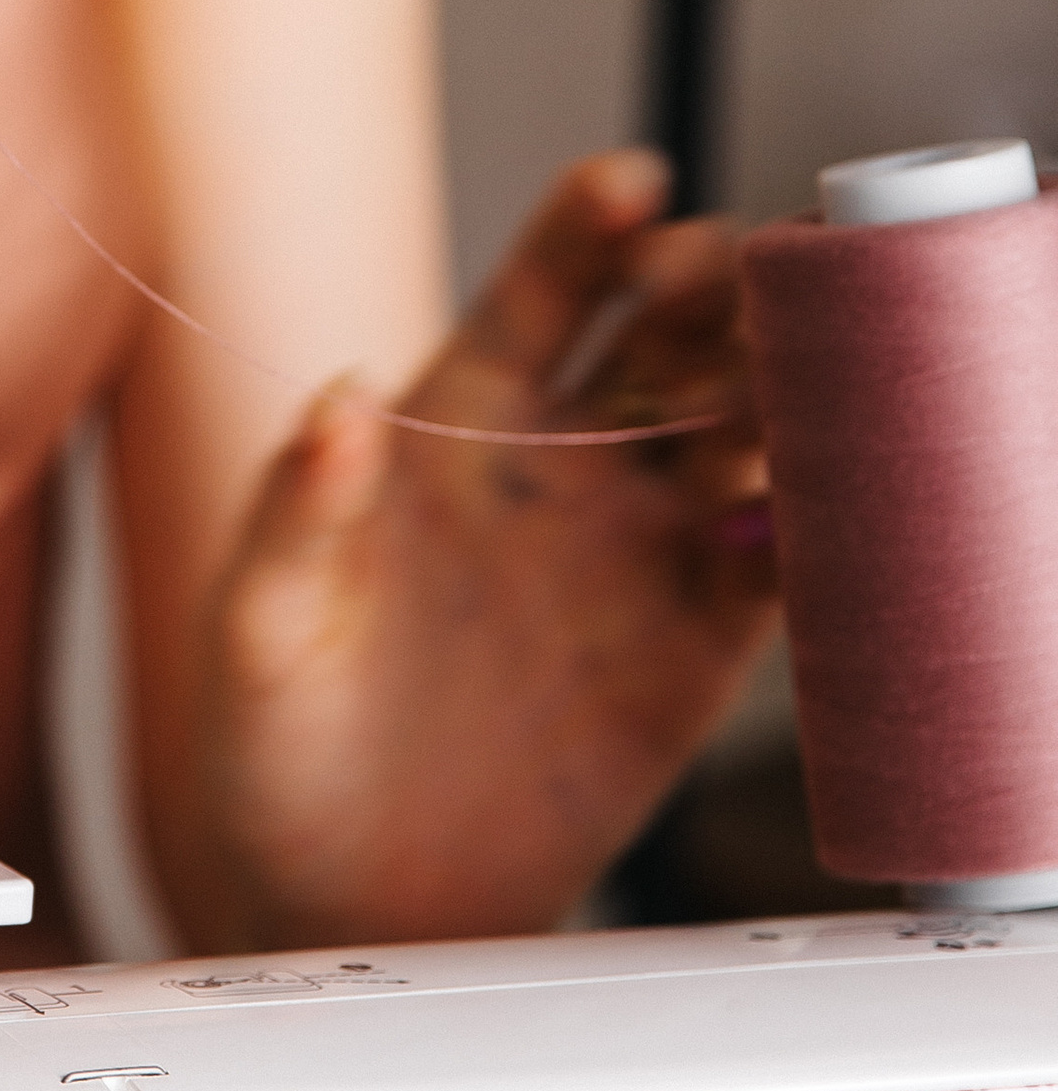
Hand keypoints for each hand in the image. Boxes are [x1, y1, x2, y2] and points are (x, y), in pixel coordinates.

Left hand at [192, 151, 775, 946]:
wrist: (344, 906)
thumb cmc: (275, 750)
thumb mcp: (260, 628)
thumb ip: (295, 514)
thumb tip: (336, 400)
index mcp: (456, 424)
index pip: (539, 293)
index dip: (585, 229)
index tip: (626, 183)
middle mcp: (562, 467)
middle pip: (669, 339)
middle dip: (712, 290)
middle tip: (730, 284)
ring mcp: (637, 553)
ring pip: (744, 432)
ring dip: (779, 394)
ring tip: (789, 387)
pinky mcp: (696, 652)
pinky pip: (785, 566)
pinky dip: (820, 527)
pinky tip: (831, 505)